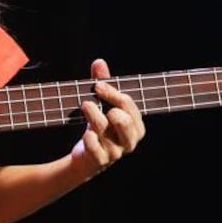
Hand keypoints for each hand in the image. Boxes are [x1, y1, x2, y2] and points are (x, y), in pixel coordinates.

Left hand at [70, 58, 145, 179]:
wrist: (87, 158)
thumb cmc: (101, 128)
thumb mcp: (104, 106)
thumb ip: (103, 85)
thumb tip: (99, 62)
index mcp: (136, 126)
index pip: (127, 104)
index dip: (111, 92)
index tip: (97, 86)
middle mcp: (129, 140)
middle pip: (122, 118)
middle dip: (107, 104)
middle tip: (92, 99)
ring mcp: (116, 152)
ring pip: (104, 128)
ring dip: (92, 114)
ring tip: (85, 106)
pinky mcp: (100, 160)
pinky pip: (94, 147)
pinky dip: (89, 138)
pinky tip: (86, 134)